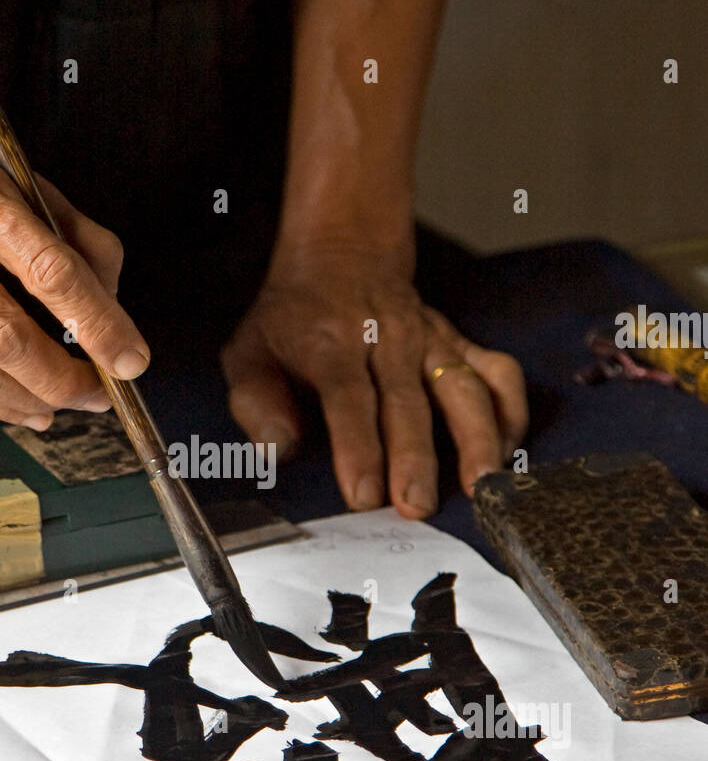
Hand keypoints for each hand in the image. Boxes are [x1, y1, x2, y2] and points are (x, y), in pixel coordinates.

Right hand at [0, 119, 149, 427]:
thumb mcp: (18, 175)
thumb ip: (74, 234)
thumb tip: (111, 305)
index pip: (48, 272)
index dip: (98, 324)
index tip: (131, 359)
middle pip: (5, 337)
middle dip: (63, 379)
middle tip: (99, 393)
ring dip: (28, 399)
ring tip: (63, 405)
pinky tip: (22, 405)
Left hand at [220, 237, 527, 516]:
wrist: (341, 254)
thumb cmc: (293, 317)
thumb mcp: (248, 352)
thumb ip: (256, 403)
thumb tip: (279, 447)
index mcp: (330, 341)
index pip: (348, 398)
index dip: (358, 447)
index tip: (364, 493)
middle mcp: (386, 338)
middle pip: (407, 402)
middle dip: (414, 458)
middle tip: (416, 506)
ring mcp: (429, 339)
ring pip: (462, 388)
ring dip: (476, 438)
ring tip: (481, 486)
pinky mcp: (459, 342)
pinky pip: (498, 372)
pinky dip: (511, 410)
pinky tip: (507, 451)